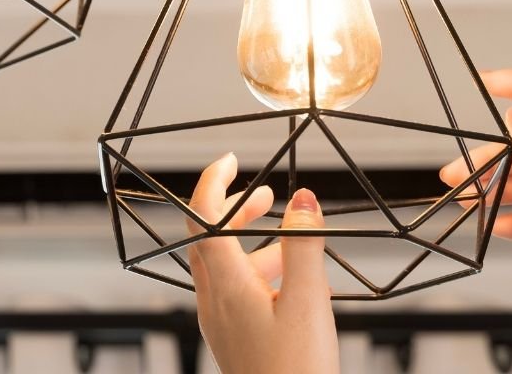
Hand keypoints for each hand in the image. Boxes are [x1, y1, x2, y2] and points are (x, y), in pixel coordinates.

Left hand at [186, 153, 337, 373]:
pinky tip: (292, 280)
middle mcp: (213, 301)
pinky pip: (235, 291)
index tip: (230, 160)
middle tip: (262, 191)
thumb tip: (303, 200)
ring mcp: (220, 322)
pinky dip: (257, 271)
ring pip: (224, 265)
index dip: (212, 182)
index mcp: (226, 285)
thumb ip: (304, 246)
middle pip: (209, 238)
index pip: (203, 217)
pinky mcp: (233, 339)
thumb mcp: (308, 301)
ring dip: (250, 240)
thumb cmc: (296, 371)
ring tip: (287, 231)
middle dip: (234, 208)